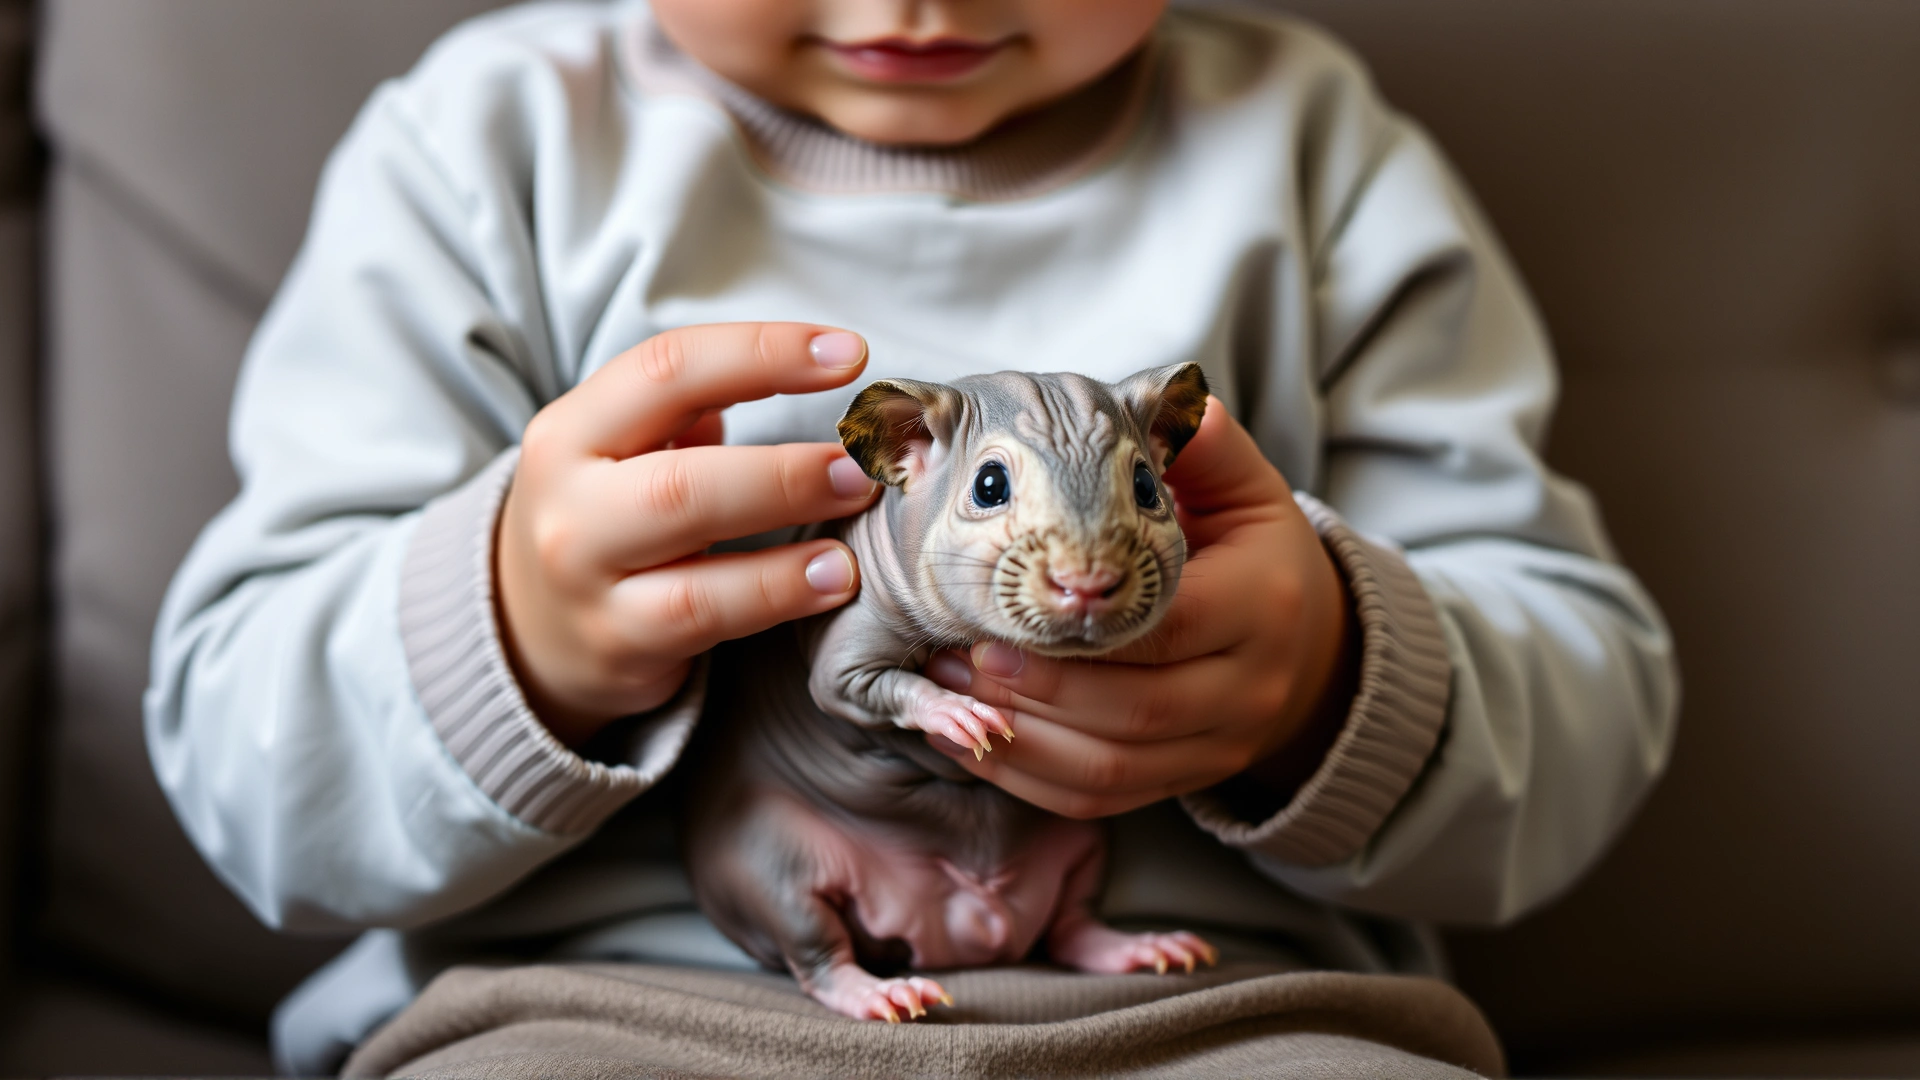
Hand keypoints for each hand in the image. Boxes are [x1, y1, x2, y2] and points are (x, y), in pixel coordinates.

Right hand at [497, 323, 881, 745]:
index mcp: (573, 429)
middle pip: (683, 476)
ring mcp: (587, 578)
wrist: (528, 631)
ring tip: (857, 508)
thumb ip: (691, 409)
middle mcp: (569, 502)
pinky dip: (778, 592)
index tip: (850, 354)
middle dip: (785, 465)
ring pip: (691, 550)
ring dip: (787, 526)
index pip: (670, 369)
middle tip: (864, 458)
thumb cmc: (606, 519)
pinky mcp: (617, 642)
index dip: (764, 352)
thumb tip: (812, 370)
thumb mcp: (623, 450)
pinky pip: (706, 613)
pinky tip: (833, 579)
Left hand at [923, 397, 1358, 818]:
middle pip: (1133, 710)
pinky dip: (1030, 779)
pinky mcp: (1187, 782)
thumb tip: (1179, 400)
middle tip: (953, 655)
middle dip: (1034, 690)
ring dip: (1018, 739)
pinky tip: (974, 739)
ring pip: (1110, 769)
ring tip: (948, 694)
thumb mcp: (1246, 489)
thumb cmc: (1254, 551)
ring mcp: (1221, 746)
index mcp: (1265, 603)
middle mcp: (1251, 687)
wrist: (1311, 646)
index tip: (1003, 606)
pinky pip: (1101, 800)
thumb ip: (1205, 446)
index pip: (1169, 625)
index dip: (1082, 627)